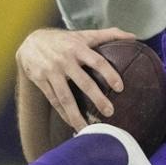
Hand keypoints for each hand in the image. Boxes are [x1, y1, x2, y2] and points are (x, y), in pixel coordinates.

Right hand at [15, 25, 134, 131]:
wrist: (31, 42)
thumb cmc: (64, 40)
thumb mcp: (85, 34)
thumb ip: (110, 34)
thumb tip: (134, 37)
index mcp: (78, 48)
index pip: (97, 61)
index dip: (109, 73)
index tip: (120, 88)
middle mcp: (65, 60)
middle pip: (83, 82)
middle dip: (97, 98)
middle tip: (109, 112)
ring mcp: (52, 72)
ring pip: (65, 97)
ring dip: (76, 114)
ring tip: (88, 129)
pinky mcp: (41, 81)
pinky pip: (53, 100)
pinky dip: (63, 114)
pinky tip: (72, 124)